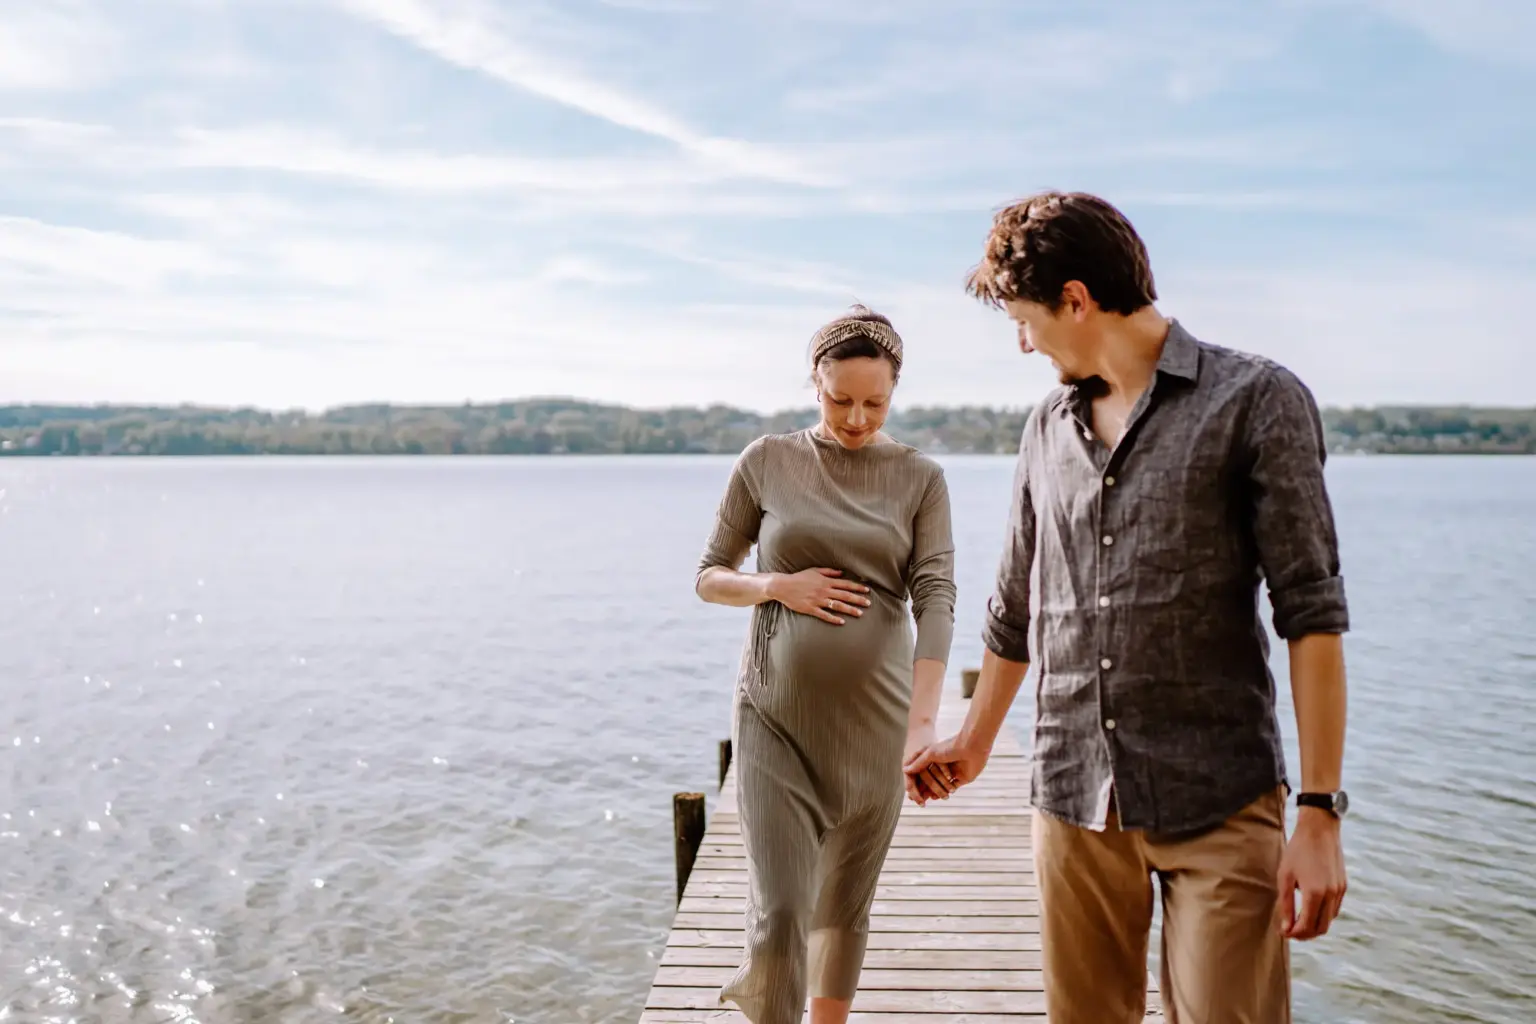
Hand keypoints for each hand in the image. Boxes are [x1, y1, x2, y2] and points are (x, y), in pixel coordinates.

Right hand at [767, 568, 870, 624]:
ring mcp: (818, 600)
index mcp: (826, 581)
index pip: (845, 584)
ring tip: (860, 614)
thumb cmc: (799, 577)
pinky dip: (833, 618)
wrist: (783, 586)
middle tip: (868, 604)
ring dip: (849, 610)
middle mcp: (824, 591)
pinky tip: (842, 622)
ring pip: (837, 606)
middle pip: (844, 595)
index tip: (867, 590)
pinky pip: (824, 615)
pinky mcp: (811, 609)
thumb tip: (841, 572)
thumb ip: (829, 572)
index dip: (857, 587)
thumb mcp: (814, 571)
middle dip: (858, 599)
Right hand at [903, 732, 990, 806]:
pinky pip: (952, 787)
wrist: (972, 746)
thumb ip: (919, 763)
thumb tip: (904, 770)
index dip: (916, 780)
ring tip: (926, 799)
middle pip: (931, 779)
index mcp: (935, 757)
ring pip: (941, 785)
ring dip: (934, 792)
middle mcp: (943, 764)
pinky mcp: (962, 778)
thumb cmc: (950, 746)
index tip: (909, 789)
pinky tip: (936, 797)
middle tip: (917, 798)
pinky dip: (944, 792)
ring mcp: (953, 771)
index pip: (922, 770)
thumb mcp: (930, 754)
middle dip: (924, 788)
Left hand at [1276, 808, 1346, 939]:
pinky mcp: (1344, 886)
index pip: (1306, 926)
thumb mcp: (1285, 876)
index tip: (1283, 932)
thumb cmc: (1298, 851)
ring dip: (1315, 926)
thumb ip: (1286, 904)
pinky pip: (1335, 909)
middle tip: (1290, 931)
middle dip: (1305, 934)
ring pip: (1329, 920)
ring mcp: (1340, 891)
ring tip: (1298, 922)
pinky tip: (1311, 911)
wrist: (1319, 829)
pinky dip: (1323, 915)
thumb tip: (1285, 928)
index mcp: (1315, 893)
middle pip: (1321, 928)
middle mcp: (1331, 895)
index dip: (1294, 934)